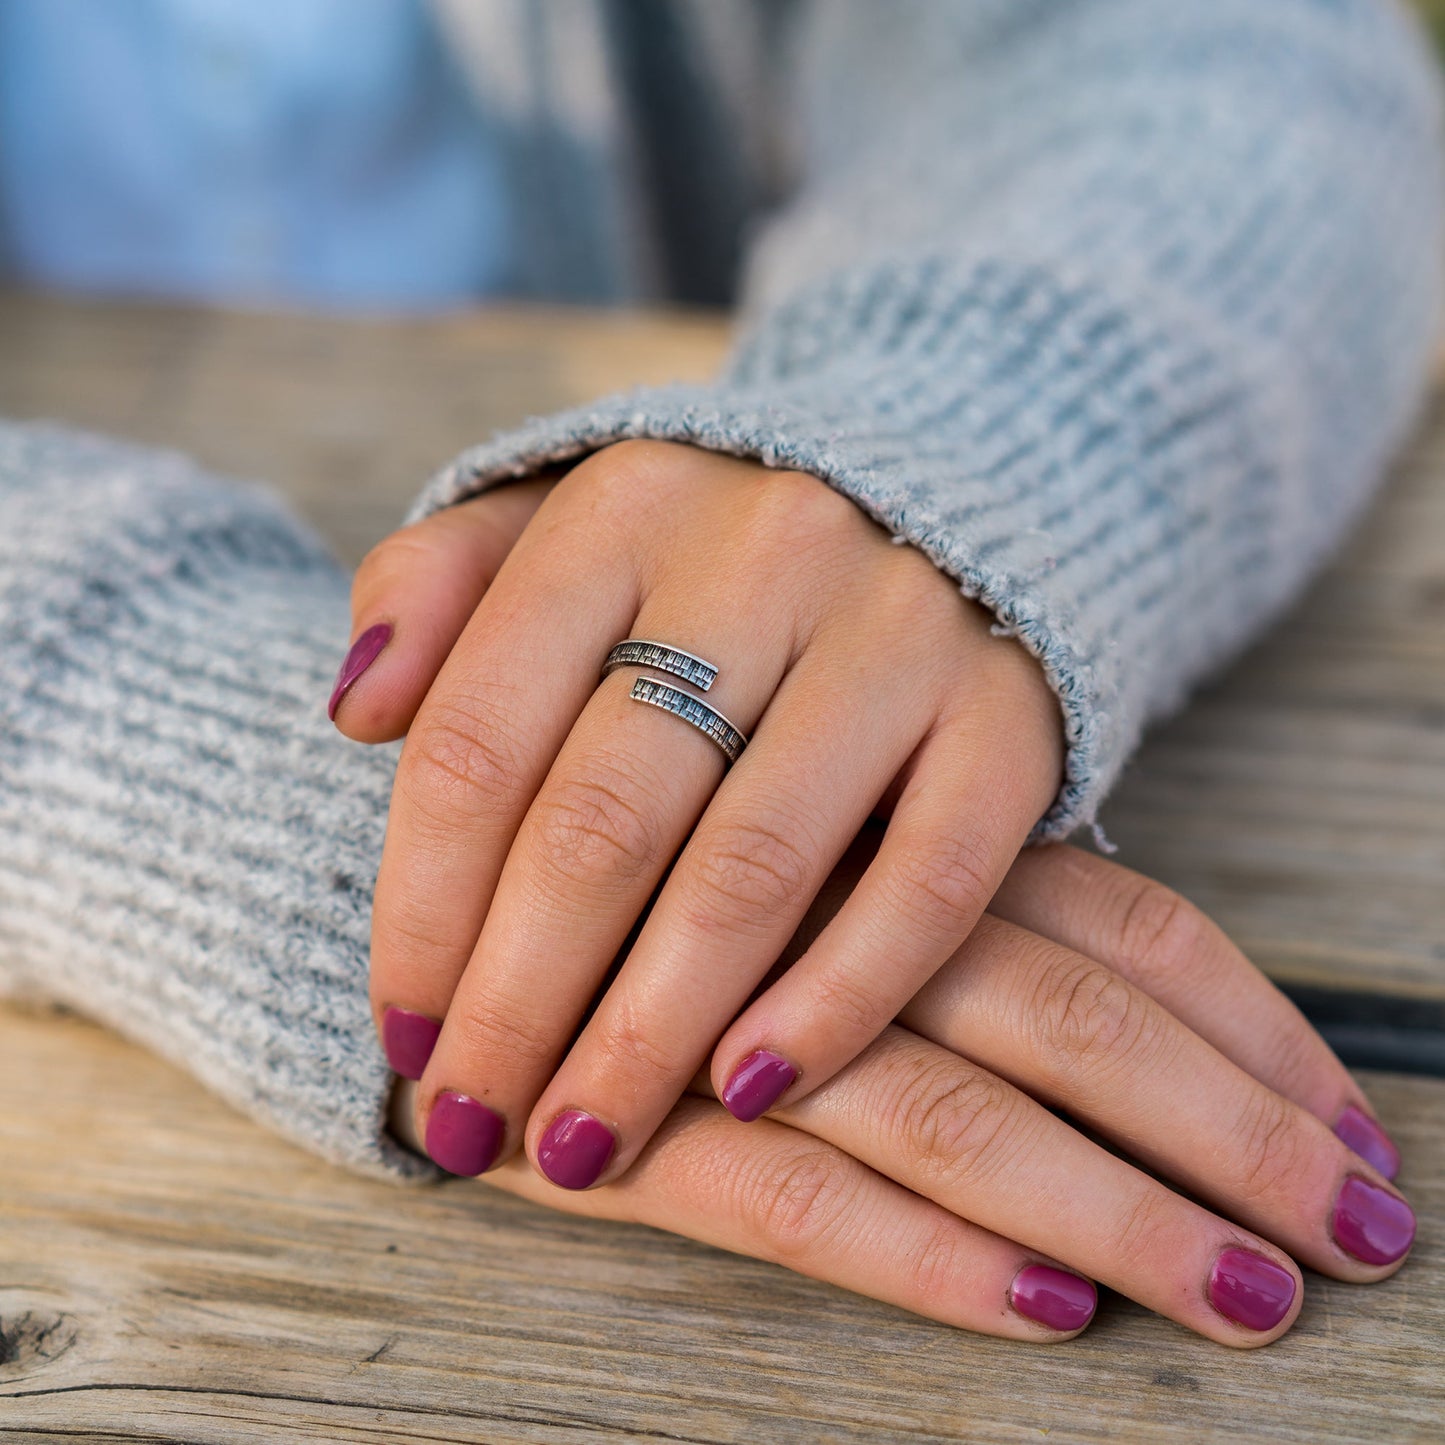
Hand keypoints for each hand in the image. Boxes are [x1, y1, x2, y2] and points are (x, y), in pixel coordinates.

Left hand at [334, 439, 1062, 1185]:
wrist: (938, 492)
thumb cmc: (710, 554)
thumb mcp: (562, 526)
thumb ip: (439, 591)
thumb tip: (354, 713)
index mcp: (620, 514)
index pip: (480, 742)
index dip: (422, 913)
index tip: (403, 1038)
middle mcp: (760, 557)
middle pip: (604, 822)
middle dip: (519, 1002)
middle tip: (473, 1127)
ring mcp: (896, 634)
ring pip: (751, 869)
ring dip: (651, 1034)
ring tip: (584, 1142)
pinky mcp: (1008, 714)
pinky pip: (925, 885)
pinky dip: (835, 1000)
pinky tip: (752, 1090)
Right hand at [388, 835, 1412, 1347]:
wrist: (413, 890)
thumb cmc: (609, 832)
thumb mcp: (796, 827)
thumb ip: (934, 855)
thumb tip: (1057, 944)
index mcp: (893, 838)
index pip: (1124, 924)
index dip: (1246, 1027)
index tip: (1348, 1122)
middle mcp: (839, 918)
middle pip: (1076, 1019)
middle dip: (1224, 1134)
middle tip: (1359, 1238)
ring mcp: (738, 1024)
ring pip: (960, 1116)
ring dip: (1112, 1214)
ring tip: (1250, 1300)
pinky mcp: (638, 1123)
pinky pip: (799, 1199)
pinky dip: (918, 1257)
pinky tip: (1038, 1316)